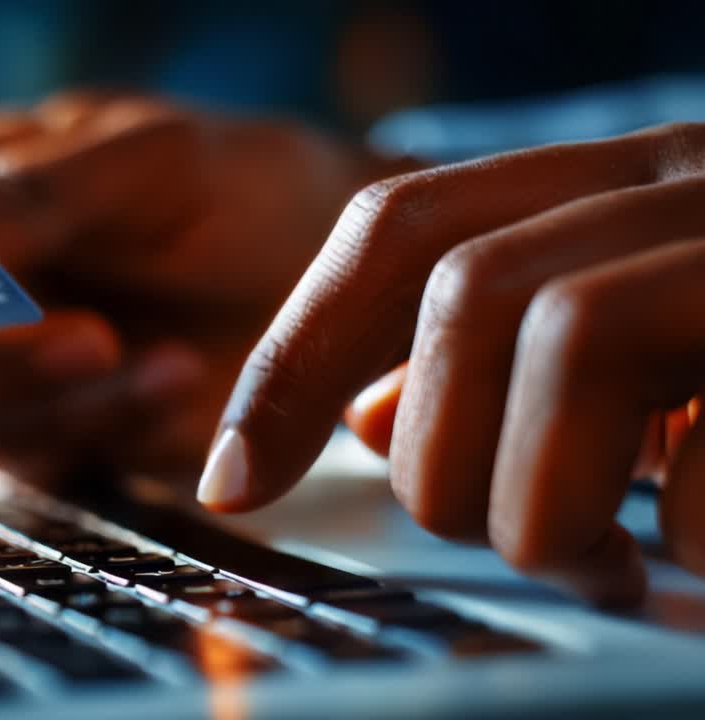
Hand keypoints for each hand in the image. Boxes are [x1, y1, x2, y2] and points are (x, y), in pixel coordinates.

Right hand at [0, 91, 394, 482]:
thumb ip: (31, 188)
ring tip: (153, 351)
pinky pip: (44, 471)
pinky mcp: (60, 455)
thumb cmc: (217, 182)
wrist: (320, 261)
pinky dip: (106, 428)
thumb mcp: (141, 159)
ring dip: (47, 401)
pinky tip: (177, 379)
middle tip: (73, 325)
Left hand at [201, 122, 704, 606]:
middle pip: (466, 289)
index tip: (230, 484)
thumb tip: (368, 423)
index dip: (295, 356)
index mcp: (617, 185)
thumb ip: (496, 364)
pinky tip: (699, 548)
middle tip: (503, 539)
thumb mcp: (633, 355)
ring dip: (546, 504)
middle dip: (442, 459)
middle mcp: (686, 186)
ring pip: (570, 336)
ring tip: (603, 563)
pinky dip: (686, 529)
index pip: (400, 226)